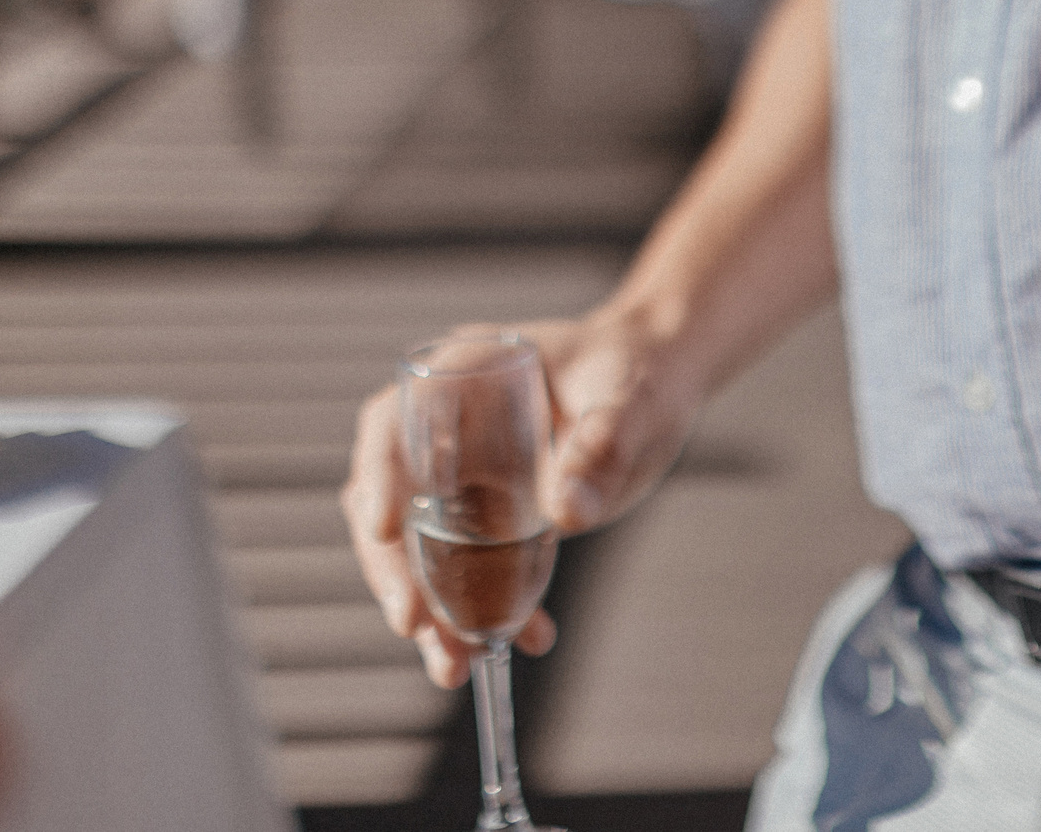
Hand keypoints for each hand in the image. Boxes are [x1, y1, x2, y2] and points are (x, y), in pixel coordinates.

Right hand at [342, 308, 702, 686]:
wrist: (658, 389)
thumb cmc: (641, 373)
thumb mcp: (631, 401)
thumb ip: (602, 448)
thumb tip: (567, 515)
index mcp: (465, 377)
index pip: (396, 422)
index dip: (382, 474)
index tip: (386, 528)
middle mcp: (446, 431)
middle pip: (394, 500)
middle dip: (397, 569)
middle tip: (414, 625)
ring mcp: (461, 479)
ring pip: (421, 551)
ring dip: (433, 611)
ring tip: (455, 666)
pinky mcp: (486, 520)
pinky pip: (469, 571)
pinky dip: (487, 611)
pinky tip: (525, 640)